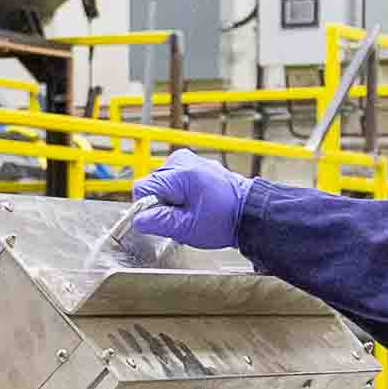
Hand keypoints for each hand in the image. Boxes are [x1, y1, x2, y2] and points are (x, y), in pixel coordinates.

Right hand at [125, 152, 248, 248]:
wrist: (249, 213)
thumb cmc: (225, 219)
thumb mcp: (187, 228)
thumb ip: (158, 222)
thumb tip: (137, 220)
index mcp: (180, 173)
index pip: (143, 187)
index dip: (147, 208)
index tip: (161, 220)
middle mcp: (182, 160)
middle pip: (152, 184)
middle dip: (161, 204)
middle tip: (182, 218)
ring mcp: (189, 160)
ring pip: (162, 184)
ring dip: (170, 200)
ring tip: (190, 211)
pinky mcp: (193, 165)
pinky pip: (174, 181)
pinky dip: (179, 194)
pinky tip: (194, 204)